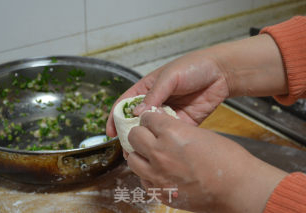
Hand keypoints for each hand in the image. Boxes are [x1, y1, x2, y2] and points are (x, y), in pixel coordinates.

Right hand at [106, 53, 228, 137]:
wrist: (221, 72)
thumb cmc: (193, 67)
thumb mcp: (169, 77)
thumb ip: (153, 95)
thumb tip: (137, 114)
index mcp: (148, 89)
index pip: (126, 103)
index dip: (115, 117)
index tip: (110, 132)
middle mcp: (156, 102)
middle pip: (138, 120)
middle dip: (131, 133)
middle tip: (126, 148)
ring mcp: (169, 114)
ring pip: (153, 129)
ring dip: (147, 139)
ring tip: (141, 151)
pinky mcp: (184, 122)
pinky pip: (171, 133)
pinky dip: (165, 140)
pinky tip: (161, 147)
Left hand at [127, 111, 286, 212]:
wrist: (237, 187)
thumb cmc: (226, 159)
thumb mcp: (199, 133)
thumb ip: (175, 130)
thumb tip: (162, 130)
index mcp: (171, 132)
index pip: (146, 118)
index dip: (150, 118)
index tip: (153, 121)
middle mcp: (159, 152)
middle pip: (134, 136)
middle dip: (141, 133)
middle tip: (149, 135)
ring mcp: (157, 174)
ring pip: (131, 158)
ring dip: (139, 153)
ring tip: (151, 154)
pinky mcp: (160, 192)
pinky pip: (141, 178)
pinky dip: (146, 173)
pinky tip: (158, 171)